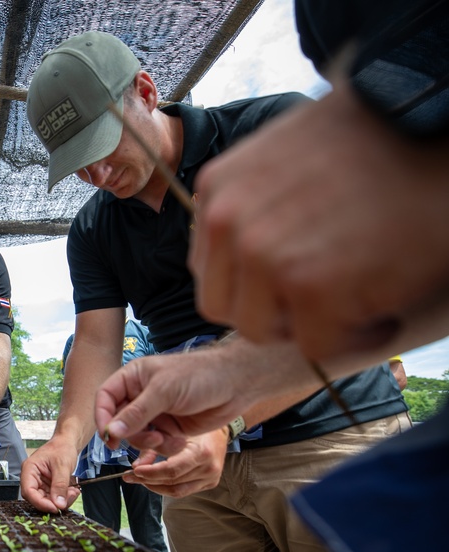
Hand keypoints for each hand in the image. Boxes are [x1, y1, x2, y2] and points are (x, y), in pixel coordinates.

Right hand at [19, 437, 80, 512]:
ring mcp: (39, 483)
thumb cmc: (62, 448)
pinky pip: (53, 497)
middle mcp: (31, 477)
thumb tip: (59, 504)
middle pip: (36, 498)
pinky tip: (73, 491)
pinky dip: (63, 497)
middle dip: (52, 502)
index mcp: (29, 469)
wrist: (68, 443)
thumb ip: (60, 485)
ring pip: (46, 500)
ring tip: (73, 493)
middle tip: (67, 500)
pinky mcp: (47, 486)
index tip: (54, 508)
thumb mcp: (62, 466)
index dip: (40, 503)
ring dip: (60, 501)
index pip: (28, 491)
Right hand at [94, 351, 253, 448]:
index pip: (105, 398)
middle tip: (151, 438)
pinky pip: (155, 444)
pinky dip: (164, 447)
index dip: (103, 417)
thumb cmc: (200, 376)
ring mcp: (155, 413)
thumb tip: (111, 432)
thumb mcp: (164, 392)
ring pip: (136, 436)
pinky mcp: (169, 427)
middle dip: (132, 434)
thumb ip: (136, 413)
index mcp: (133, 377)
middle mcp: (140, 395)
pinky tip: (178, 441)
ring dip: (149, 442)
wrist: (236, 384)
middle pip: (118, 421)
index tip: (109, 436)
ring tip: (166, 439)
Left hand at [123, 428, 227, 497]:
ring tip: (139, 479)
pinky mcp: (210, 483)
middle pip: (172, 482)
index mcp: (201, 452)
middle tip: (130, 476)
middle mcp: (209, 468)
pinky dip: (166, 487)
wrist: (218, 428)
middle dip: (147, 480)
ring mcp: (211, 478)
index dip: (151, 473)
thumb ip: (153, 446)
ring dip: (154, 486)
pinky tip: (154, 480)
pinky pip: (183, 491)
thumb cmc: (193, 423)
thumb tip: (136, 465)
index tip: (135, 471)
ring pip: (176, 491)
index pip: (172, 470)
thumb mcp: (172, 427)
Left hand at [191, 80, 448, 360]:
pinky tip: (383, 312)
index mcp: (217, 191)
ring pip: (261, 331)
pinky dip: (353, 338)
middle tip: (317, 304)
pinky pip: (316, 345)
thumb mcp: (279, 159)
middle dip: (268, 312)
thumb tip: (244, 260)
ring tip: (352, 305)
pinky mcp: (311, 288)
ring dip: (305, 327)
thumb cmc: (370, 141)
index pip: (208, 269)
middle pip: (222, 307)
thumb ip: (249, 206)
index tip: (289, 283)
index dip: (249, 285)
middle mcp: (228, 223)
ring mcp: (265, 257)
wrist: (431, 123)